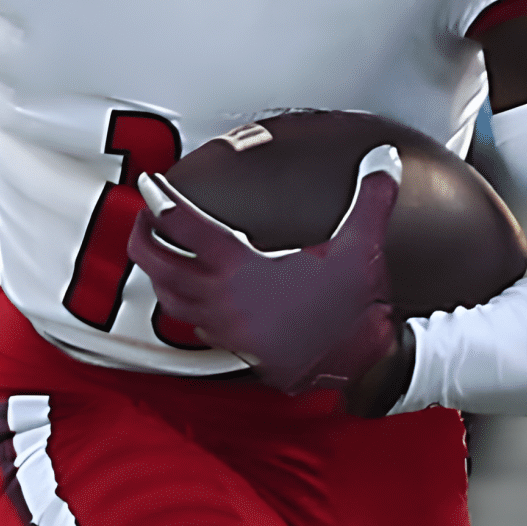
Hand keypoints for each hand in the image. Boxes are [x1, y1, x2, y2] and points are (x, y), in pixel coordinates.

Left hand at [127, 147, 401, 399]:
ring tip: (159, 253)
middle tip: (143, 217)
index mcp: (241, 268)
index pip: (184, 226)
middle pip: (158, 266)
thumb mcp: (362, 246)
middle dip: (143, 238)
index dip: (161, 200)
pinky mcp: (235, 347)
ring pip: (169, 299)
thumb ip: (371, 197)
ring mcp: (225, 327)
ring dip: (158, 274)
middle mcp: (223, 299)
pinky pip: (192, 324)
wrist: (361, 366)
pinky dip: (184, 304)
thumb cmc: (355, 309)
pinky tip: (194, 295)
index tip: (150, 183)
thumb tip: (383, 158)